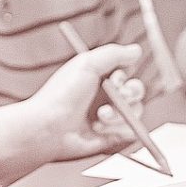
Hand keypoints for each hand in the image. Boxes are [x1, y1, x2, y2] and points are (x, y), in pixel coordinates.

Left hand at [3, 43, 147, 166]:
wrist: (48, 128)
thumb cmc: (62, 95)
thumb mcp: (87, 64)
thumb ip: (114, 54)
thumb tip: (137, 50)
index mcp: (99, 78)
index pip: (125, 73)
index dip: (124, 77)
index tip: (115, 80)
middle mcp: (105, 97)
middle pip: (136, 92)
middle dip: (130, 94)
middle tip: (119, 96)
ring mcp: (108, 117)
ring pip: (135, 112)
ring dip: (119, 114)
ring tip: (100, 116)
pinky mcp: (110, 136)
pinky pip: (129, 132)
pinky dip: (118, 130)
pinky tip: (99, 129)